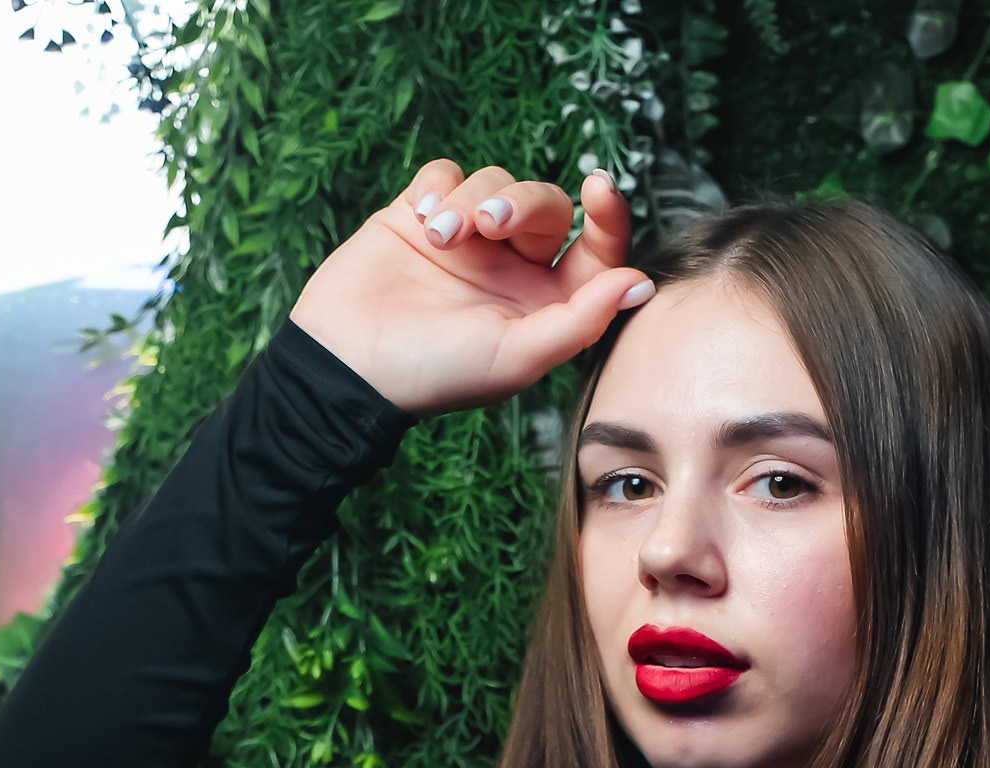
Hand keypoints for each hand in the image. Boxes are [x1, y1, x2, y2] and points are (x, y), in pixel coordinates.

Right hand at [289, 158, 652, 420]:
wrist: (349, 363)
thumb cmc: (435, 373)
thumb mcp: (517, 355)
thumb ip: (581, 320)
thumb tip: (640, 284)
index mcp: (544, 305)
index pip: (595, 249)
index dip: (607, 215)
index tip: (597, 189)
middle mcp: (511, 270)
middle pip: (545, 203)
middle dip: (520, 202)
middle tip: (487, 224)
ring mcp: (467, 242)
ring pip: (494, 181)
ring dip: (469, 198)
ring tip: (439, 236)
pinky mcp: (420, 216)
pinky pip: (447, 173)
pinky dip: (437, 188)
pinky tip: (420, 220)